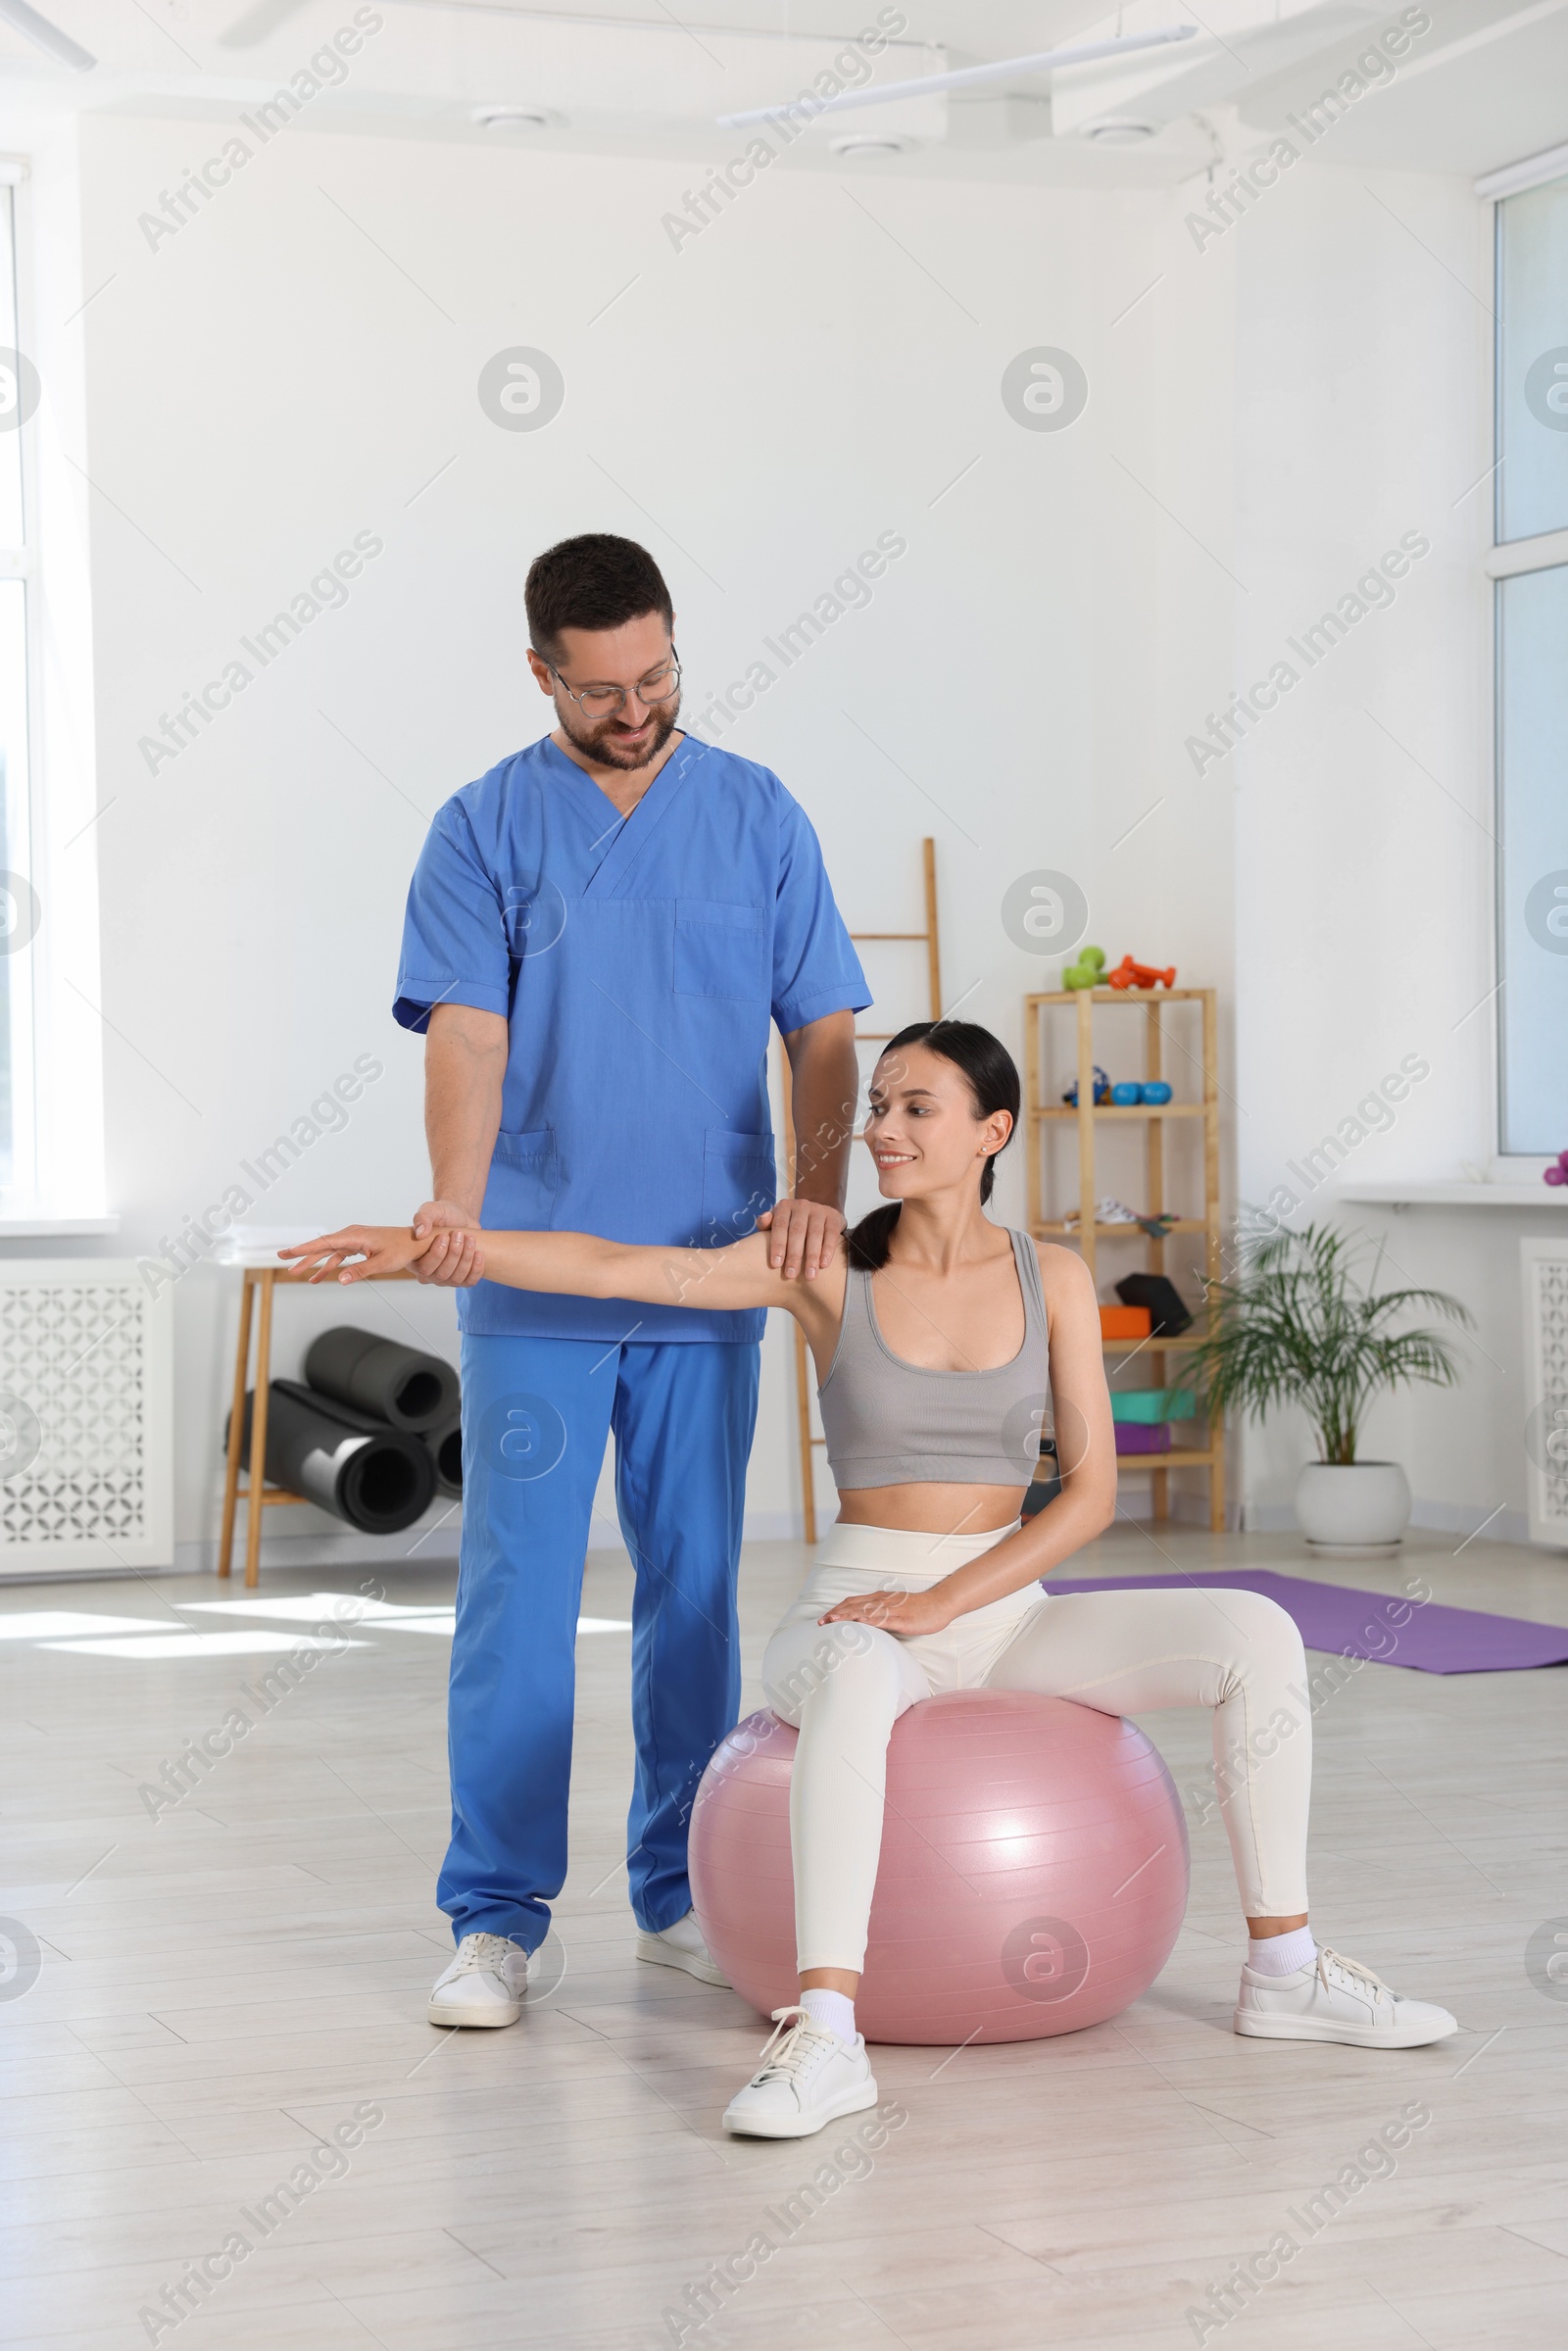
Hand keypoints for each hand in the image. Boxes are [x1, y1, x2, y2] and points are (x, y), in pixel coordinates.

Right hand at [277, 1224, 483, 1285]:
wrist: (418, 1241)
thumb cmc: (403, 1249)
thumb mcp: (383, 1262)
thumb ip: (361, 1271)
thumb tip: (341, 1280)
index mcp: (355, 1236)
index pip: (324, 1242)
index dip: (304, 1248)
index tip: (287, 1252)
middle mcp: (351, 1235)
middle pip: (321, 1246)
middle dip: (302, 1254)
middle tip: (281, 1258)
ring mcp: (354, 1240)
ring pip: (328, 1252)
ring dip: (313, 1263)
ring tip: (296, 1273)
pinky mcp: (359, 1247)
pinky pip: (338, 1257)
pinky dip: (329, 1267)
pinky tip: (320, 1278)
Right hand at [410, 1198, 485, 1286]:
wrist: (460, 1217)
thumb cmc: (442, 1214)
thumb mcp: (430, 1210)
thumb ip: (422, 1218)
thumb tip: (420, 1233)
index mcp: (415, 1260)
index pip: (424, 1269)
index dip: (436, 1255)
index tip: (445, 1236)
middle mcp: (428, 1273)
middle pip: (441, 1275)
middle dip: (454, 1254)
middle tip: (459, 1234)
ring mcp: (445, 1278)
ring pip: (456, 1279)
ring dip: (466, 1259)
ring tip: (470, 1239)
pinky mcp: (461, 1277)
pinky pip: (469, 1282)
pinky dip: (476, 1269)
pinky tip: (479, 1254)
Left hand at [758, 1197, 845, 1279]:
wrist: (818, 1213)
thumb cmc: (791, 1224)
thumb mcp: (777, 1222)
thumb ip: (766, 1224)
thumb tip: (764, 1220)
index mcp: (784, 1207)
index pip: (780, 1226)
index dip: (778, 1245)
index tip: (776, 1264)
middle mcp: (802, 1205)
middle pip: (797, 1231)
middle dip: (794, 1255)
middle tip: (791, 1274)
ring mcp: (819, 1210)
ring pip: (815, 1234)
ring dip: (812, 1257)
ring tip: (809, 1275)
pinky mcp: (834, 1217)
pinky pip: (831, 1234)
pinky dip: (828, 1250)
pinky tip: (824, 1264)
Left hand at [818, 1586, 953, 1637]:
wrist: (940, 1605)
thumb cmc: (919, 1609)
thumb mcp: (895, 1609)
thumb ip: (881, 1614)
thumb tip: (865, 1624)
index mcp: (879, 1599)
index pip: (852, 1602)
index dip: (837, 1609)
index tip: (824, 1618)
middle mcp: (882, 1601)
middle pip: (853, 1605)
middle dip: (835, 1614)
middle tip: (820, 1622)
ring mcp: (891, 1609)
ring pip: (863, 1611)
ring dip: (846, 1616)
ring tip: (831, 1621)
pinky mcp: (901, 1618)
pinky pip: (882, 1619)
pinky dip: (868, 1620)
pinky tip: (859, 1622)